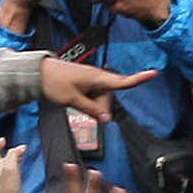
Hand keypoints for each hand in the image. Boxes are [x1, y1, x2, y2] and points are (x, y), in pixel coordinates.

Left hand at [0, 138, 28, 192]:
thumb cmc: (6, 192)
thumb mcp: (10, 167)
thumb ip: (13, 155)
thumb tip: (18, 149)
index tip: (3, 140)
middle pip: (0, 159)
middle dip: (8, 152)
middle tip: (16, 149)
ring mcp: (2, 183)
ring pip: (5, 168)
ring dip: (12, 162)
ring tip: (20, 159)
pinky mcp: (8, 191)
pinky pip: (11, 178)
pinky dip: (16, 173)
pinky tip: (20, 175)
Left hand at [33, 57, 154, 115]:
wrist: (39, 73)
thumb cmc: (54, 82)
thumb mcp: (72, 100)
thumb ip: (91, 110)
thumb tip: (107, 119)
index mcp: (97, 78)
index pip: (123, 81)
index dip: (139, 79)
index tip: (154, 73)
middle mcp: (97, 77)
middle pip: (109, 97)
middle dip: (101, 106)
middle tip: (82, 106)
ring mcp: (91, 80)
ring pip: (100, 99)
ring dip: (92, 104)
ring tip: (74, 99)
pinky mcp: (86, 82)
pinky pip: (93, 96)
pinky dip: (87, 100)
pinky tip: (75, 98)